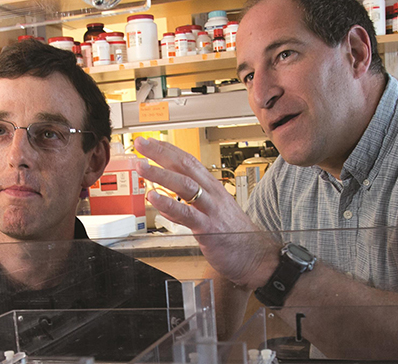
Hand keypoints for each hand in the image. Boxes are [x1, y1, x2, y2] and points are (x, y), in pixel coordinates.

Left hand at [135, 138, 279, 289]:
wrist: (256, 255)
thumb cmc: (234, 234)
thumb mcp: (212, 213)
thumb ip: (188, 206)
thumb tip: (166, 205)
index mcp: (212, 187)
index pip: (188, 161)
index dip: (168, 150)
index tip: (150, 142)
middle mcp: (212, 194)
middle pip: (185, 166)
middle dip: (161, 153)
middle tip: (141, 144)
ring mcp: (211, 209)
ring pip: (185, 185)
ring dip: (161, 174)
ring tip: (142, 167)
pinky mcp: (209, 228)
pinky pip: (187, 214)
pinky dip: (169, 205)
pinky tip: (154, 199)